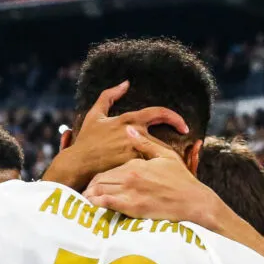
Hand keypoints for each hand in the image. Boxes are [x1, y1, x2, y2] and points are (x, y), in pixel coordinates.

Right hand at [45, 81, 188, 189]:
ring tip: (166, 171)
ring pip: (158, 156)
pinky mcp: (131, 166)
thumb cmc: (86, 140)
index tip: (184, 127)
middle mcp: (135, 134)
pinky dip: (154, 173)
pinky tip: (157, 180)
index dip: (175, 118)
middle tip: (181, 157)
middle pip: (164, 141)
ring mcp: (134, 151)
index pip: (160, 113)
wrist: (78, 164)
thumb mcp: (94, 114)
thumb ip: (109, 96)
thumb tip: (126, 83)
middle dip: (173, 149)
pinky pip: (149, 169)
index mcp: (129, 120)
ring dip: (164, 162)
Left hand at [84, 154, 223, 228]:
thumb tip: (129, 130)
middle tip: (86, 189)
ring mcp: (130, 193)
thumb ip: (145, 143)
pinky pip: (107, 204)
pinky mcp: (132, 208)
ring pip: (99, 191)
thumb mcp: (166, 156)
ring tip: (86, 198)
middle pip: (100, 179)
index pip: (108, 167)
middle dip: (91, 184)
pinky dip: (97, 204)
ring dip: (90, 195)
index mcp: (135, 164)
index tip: (94, 178)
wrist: (193, 202)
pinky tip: (92, 206)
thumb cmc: (181, 180)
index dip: (99, 173)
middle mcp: (130, 177)